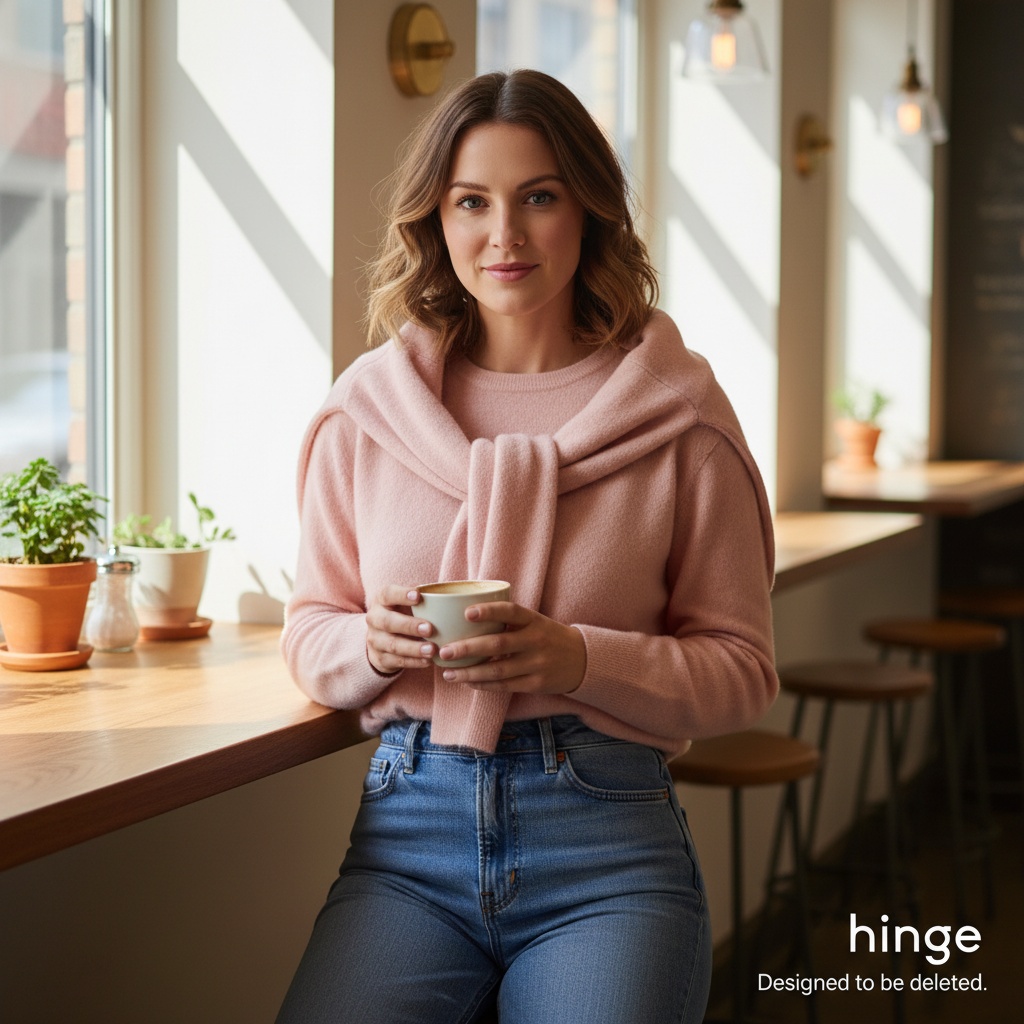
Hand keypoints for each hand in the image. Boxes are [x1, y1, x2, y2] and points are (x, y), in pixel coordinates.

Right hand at [365, 584, 435, 674]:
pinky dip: (414, 662)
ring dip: (414, 648)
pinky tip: (428, 661)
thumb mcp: (406, 602)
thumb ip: (423, 597)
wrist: (381, 639)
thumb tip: (451, 595)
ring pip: (393, 645)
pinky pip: (397, 661)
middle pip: (388, 621)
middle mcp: (374, 618)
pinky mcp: (380, 658)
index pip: (388, 593)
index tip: (418, 596)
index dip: (401, 594)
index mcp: (381, 600)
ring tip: (432, 650)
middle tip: (430, 628)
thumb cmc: (402, 613)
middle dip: (409, 625)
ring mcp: (375, 640)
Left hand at [436, 602, 586, 694]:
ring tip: (449, 674)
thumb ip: (508, 620)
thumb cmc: (547, 636)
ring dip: (470, 673)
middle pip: (498, 644)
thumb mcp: (535, 621)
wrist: (582, 660)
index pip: (511, 611)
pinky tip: (468, 682)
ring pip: (498, 670)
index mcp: (534, 620)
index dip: (489, 611)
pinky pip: (505, 686)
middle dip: (468, 648)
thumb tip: (465, 616)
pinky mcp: (536, 684)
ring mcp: (537, 664)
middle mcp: (536, 640)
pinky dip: (484, 685)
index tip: (466, 612)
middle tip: (444, 651)